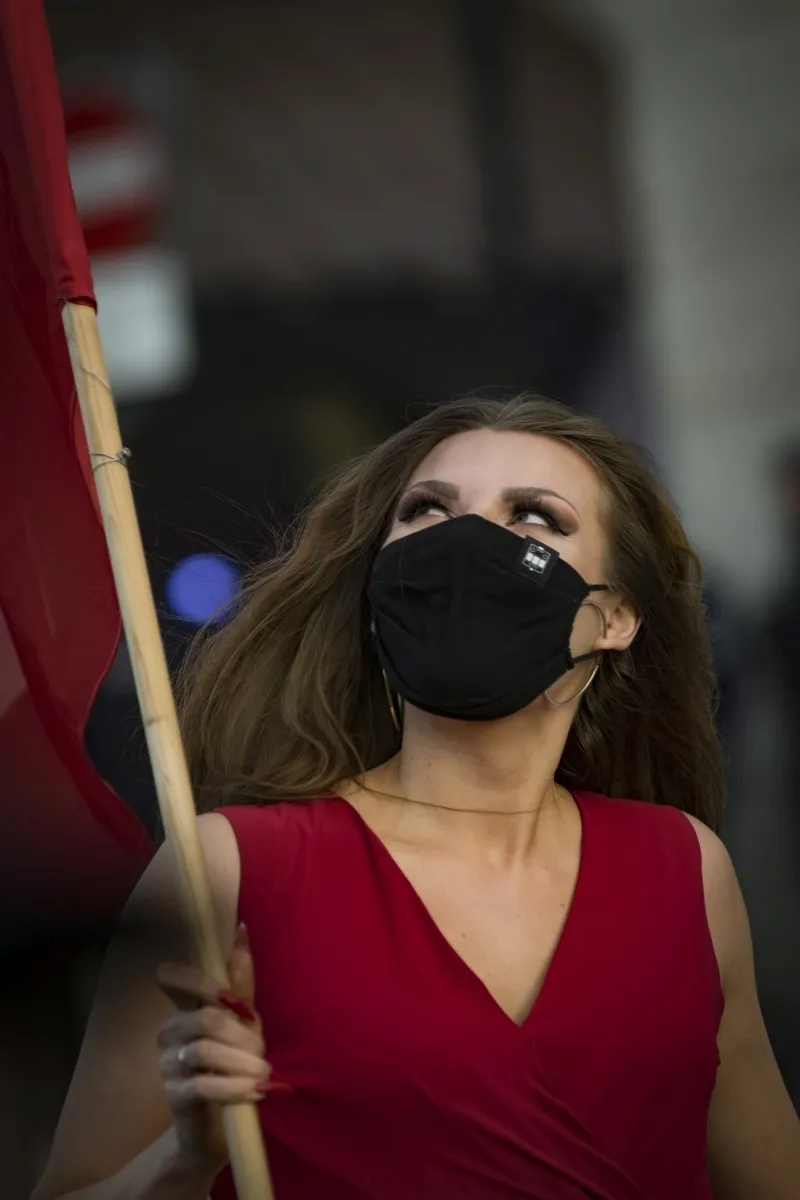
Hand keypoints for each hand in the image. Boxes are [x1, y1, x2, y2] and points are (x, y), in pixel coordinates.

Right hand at [155, 922, 287, 1170]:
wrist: (221, 1126)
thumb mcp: (243, 1023)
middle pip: (203, 1017)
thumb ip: (240, 983)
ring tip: (264, 1074)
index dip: (198, 981)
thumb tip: (242, 931)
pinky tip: (254, 1091)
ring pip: (205, 1050)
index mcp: (185, 1006)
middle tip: (262, 1051)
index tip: (231, 1000)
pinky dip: (234, 1087)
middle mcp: (170, 1030)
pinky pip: (203, 1084)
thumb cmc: (233, 1064)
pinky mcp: (175, 1096)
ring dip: (242, 1062)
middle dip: (240, 1033)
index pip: (170, 976)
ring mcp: (168, 1063)